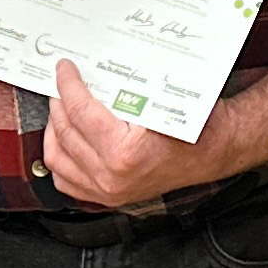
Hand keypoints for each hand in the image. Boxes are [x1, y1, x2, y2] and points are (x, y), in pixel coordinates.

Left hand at [43, 60, 229, 211]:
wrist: (213, 152)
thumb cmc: (194, 126)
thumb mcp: (159, 100)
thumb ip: (122, 89)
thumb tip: (90, 71)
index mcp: (124, 152)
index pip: (81, 111)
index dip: (68, 85)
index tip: (64, 69)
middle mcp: (112, 177)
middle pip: (66, 133)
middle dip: (58, 103)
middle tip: (60, 85)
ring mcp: (108, 191)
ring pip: (59, 159)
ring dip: (54, 131)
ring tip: (60, 110)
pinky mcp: (108, 198)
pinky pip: (67, 181)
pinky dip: (61, 159)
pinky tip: (65, 140)